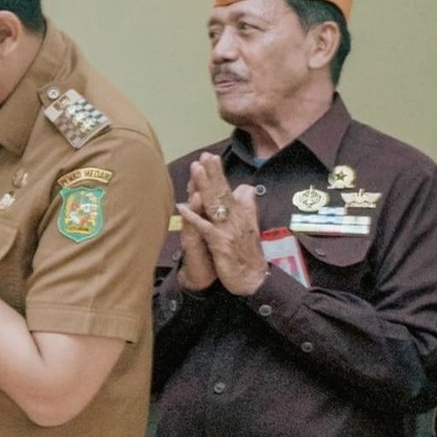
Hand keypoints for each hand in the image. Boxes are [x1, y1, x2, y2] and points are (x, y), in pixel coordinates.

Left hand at [178, 153, 267, 295]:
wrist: (253, 280)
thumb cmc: (248, 255)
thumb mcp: (250, 227)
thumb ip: (247, 205)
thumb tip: (246, 187)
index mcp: (240, 214)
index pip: (228, 189)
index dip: (218, 173)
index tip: (210, 156)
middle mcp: (235, 219)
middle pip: (221, 192)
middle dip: (211, 173)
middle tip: (202, 156)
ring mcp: (227, 231)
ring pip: (214, 205)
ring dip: (203, 187)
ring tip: (195, 170)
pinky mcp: (220, 244)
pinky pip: (205, 228)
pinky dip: (194, 217)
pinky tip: (183, 207)